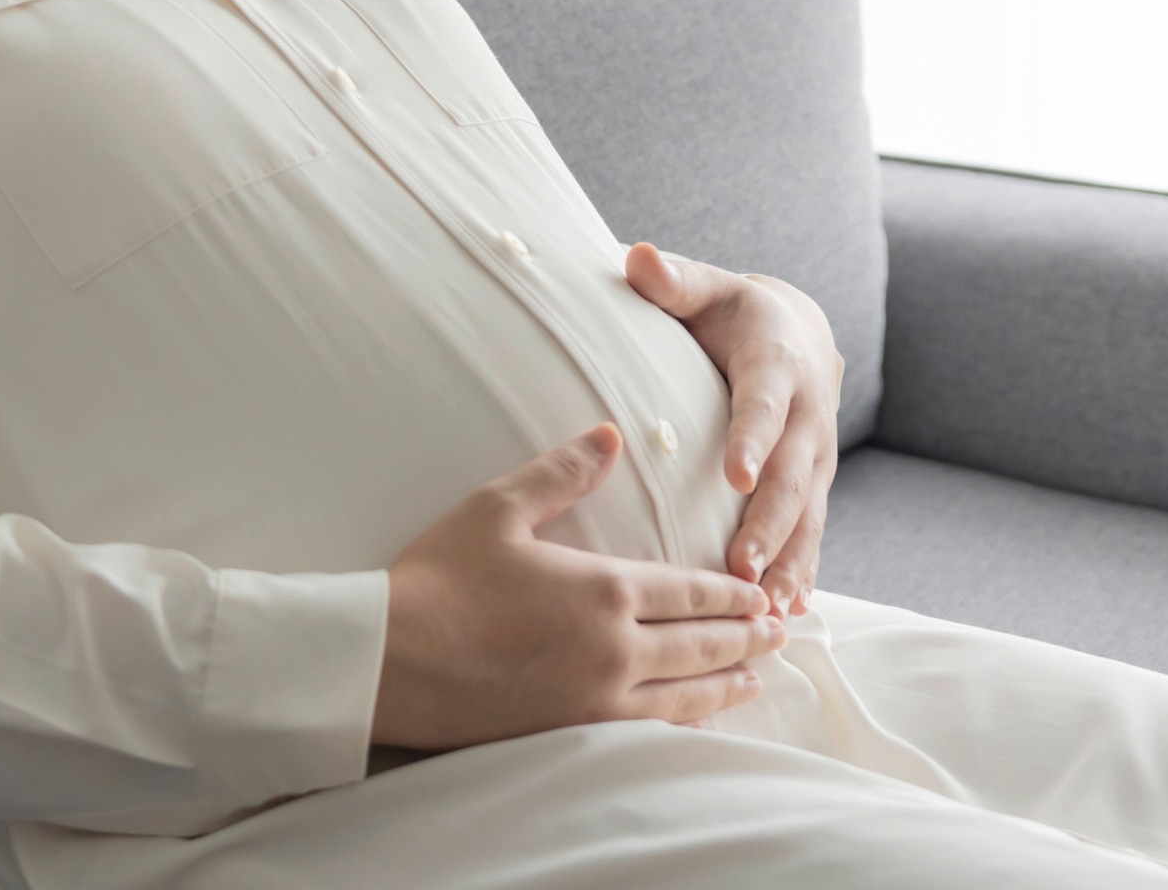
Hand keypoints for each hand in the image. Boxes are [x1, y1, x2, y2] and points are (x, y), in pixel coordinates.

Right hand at [371, 424, 785, 751]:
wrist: (389, 661)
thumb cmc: (438, 578)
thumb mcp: (499, 507)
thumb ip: (563, 471)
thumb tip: (611, 435)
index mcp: (605, 589)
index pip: (691, 591)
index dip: (732, 593)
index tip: (762, 592)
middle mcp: (614, 649)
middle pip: (701, 645)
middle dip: (745, 637)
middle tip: (779, 632)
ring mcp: (596, 699)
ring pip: (683, 694)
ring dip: (726, 683)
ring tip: (755, 677)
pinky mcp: (571, 733)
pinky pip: (647, 729)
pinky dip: (684, 721)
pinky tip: (694, 719)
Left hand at [624, 243, 839, 614]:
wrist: (797, 334)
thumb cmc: (730, 313)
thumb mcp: (705, 289)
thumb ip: (672, 280)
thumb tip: (638, 259)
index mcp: (779, 365)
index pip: (766, 404)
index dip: (754, 439)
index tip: (736, 476)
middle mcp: (809, 417)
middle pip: (793, 477)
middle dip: (769, 525)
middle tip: (741, 569)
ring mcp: (817, 459)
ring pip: (808, 517)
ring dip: (790, 564)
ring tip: (769, 611)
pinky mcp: (815, 489)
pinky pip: (811, 536)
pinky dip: (803, 574)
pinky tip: (788, 615)